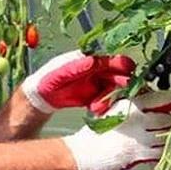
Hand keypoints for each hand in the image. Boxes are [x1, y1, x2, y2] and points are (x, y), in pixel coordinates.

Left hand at [21, 50, 136, 113]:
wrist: (41, 96)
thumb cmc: (48, 79)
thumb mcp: (60, 73)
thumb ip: (76, 67)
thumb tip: (93, 60)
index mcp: (88, 59)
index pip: (109, 59)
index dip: (121, 65)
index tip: (129, 72)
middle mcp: (95, 70)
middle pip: (115, 74)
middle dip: (120, 84)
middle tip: (124, 92)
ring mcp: (95, 83)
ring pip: (111, 89)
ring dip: (108, 98)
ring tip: (96, 108)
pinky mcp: (94, 95)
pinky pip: (105, 100)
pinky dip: (103, 105)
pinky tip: (94, 109)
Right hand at [60, 91, 170, 169]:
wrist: (84, 153)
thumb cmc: (93, 132)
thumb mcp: (109, 110)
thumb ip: (127, 103)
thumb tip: (145, 97)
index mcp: (130, 104)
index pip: (160, 98)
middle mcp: (138, 119)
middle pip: (167, 118)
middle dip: (165, 122)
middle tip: (158, 125)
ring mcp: (140, 137)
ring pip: (165, 136)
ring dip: (161, 138)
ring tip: (151, 139)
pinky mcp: (140, 153)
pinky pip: (159, 152)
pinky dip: (157, 153)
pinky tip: (150, 152)